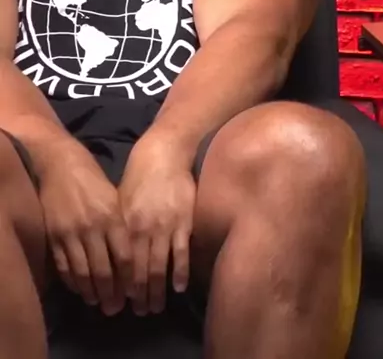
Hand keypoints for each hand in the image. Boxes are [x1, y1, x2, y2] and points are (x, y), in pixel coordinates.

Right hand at [39, 146, 131, 315]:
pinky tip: (79, 289)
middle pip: (104, 270)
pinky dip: (72, 281)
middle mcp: (93, 227)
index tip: (133, 294)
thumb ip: (122, 225)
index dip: (129, 279)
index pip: (124, 257)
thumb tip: (133, 255)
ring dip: (91, 292)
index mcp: (112, 217)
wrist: (62, 164)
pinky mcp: (54, 235)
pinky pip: (64, 266)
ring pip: (83, 273)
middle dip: (111, 293)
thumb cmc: (94, 180)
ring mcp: (71, 233)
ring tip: (97, 302)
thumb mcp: (115, 198)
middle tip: (115, 309)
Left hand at [119, 135, 196, 315]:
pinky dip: (180, 272)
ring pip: (160, 267)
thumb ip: (122, 226)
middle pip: (140, 271)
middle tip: (141, 311)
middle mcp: (143, 229)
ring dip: (158, 290)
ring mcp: (165, 227)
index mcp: (125, 224)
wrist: (164, 151)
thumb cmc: (140, 173)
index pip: (122, 264)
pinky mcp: (183, 221)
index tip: (123, 301)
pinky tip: (178, 287)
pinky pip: (181, 253)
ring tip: (157, 306)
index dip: (122, 286)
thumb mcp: (122, 199)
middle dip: (140, 295)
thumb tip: (118, 253)